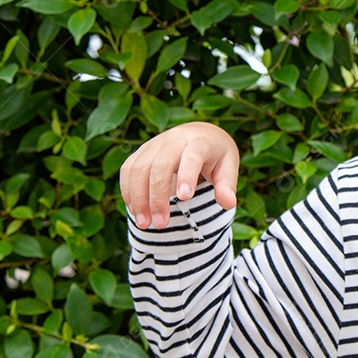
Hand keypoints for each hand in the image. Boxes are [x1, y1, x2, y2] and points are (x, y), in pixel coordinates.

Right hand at [120, 122, 239, 228]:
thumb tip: (228, 203)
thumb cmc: (216, 155)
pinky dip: (128, 191)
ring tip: (144, 223)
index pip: (192, 156)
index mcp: (200, 141)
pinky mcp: (142, 150)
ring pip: (139, 167)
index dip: (187, 175)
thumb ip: (227, 185)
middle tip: (161, 224)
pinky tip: (135, 210)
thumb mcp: (228, 166)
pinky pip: (128, 169)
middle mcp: (175, 139)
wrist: (201, 133)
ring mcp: (155, 143)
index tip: (185, 198)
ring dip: (138, 197)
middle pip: (160, 165)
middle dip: (157, 196)